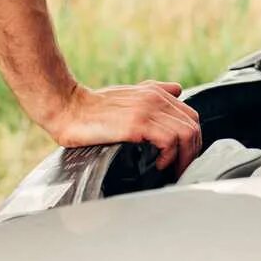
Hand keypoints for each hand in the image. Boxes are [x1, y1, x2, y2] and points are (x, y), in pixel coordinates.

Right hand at [48, 79, 203, 172]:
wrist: (67, 107)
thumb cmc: (93, 107)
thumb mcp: (129, 94)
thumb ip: (154, 91)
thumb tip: (178, 90)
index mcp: (156, 92)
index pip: (191, 116)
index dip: (192, 140)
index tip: (183, 159)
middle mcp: (156, 98)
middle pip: (193, 126)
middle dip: (192, 152)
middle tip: (180, 170)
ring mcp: (148, 109)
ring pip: (186, 133)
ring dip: (183, 157)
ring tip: (170, 170)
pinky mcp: (137, 123)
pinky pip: (170, 140)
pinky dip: (170, 156)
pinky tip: (158, 165)